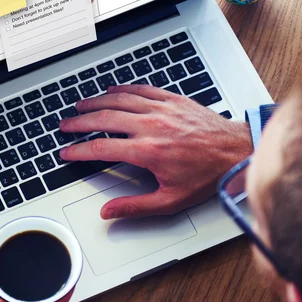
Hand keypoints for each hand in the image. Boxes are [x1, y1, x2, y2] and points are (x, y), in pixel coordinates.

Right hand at [59, 85, 251, 219]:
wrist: (236, 151)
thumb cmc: (207, 175)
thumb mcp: (171, 200)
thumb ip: (135, 206)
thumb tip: (109, 212)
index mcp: (148, 151)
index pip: (101, 148)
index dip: (79, 151)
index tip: (67, 152)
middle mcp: (151, 126)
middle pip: (104, 119)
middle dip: (79, 122)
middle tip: (65, 125)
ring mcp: (161, 109)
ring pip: (119, 100)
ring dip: (95, 102)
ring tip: (80, 106)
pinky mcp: (171, 99)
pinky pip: (140, 89)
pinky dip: (122, 89)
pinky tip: (111, 90)